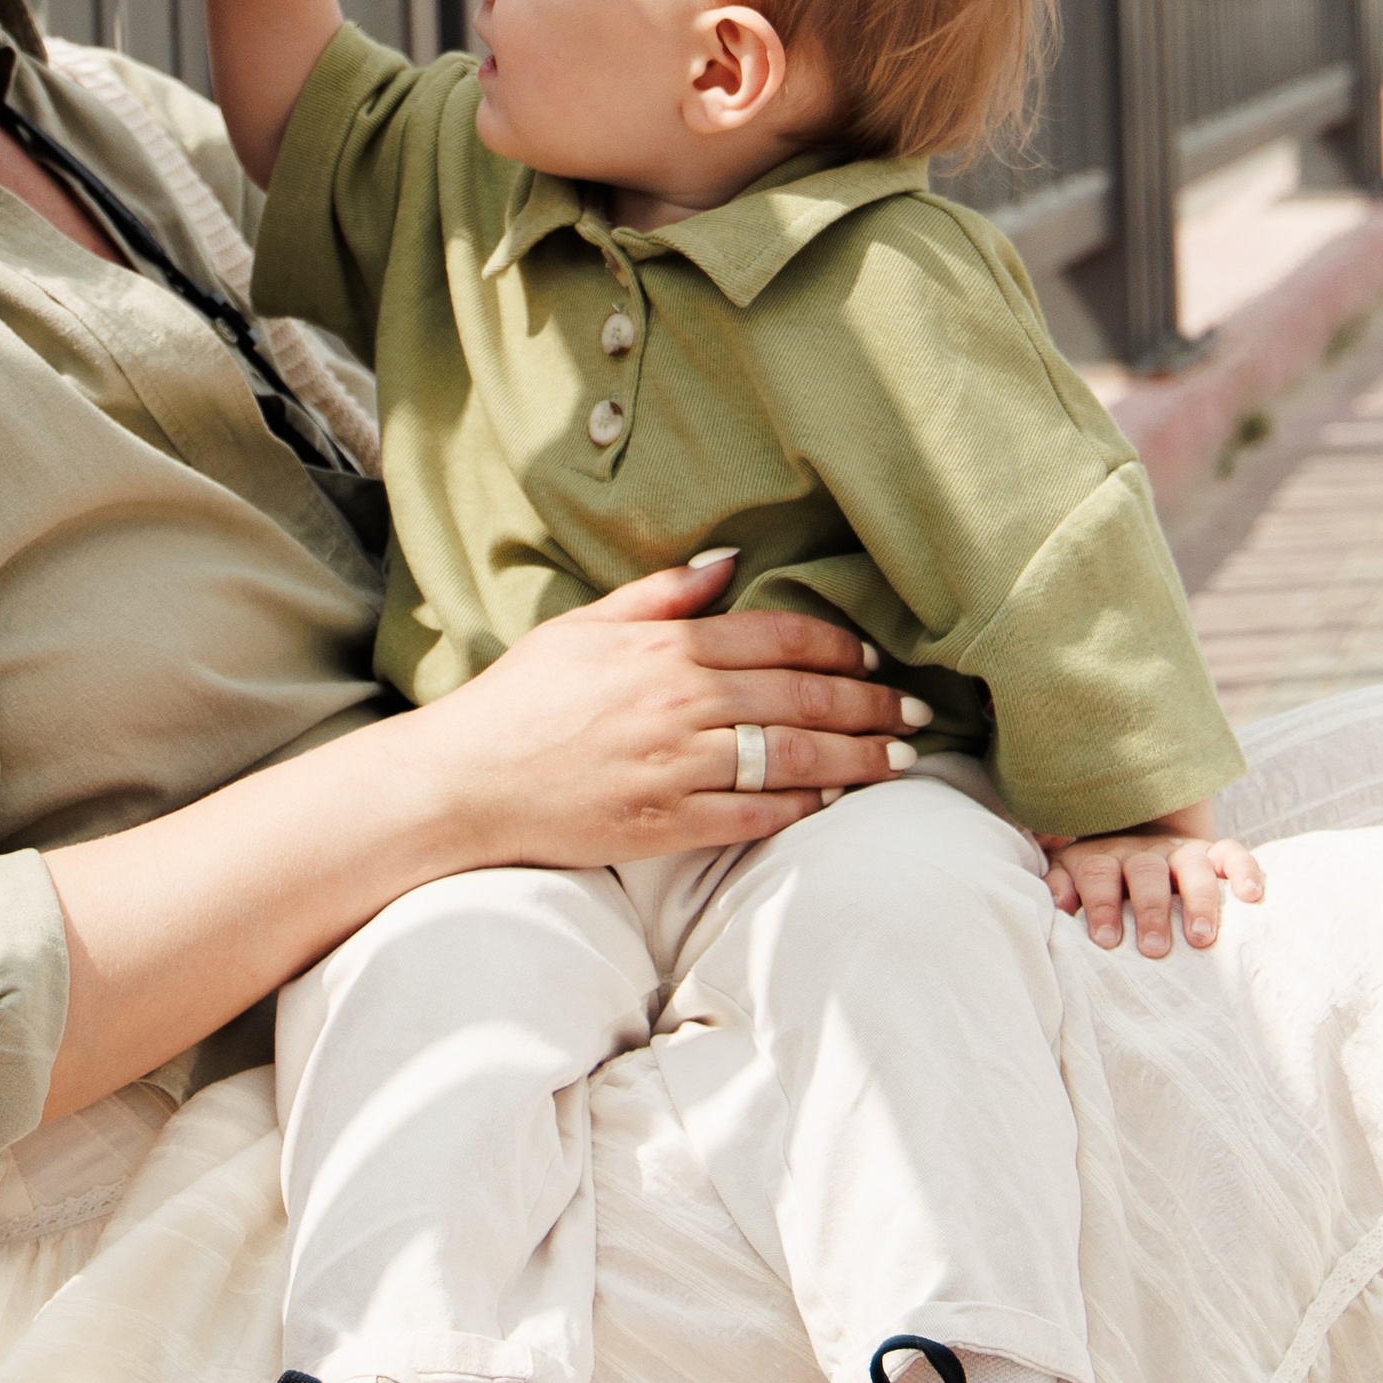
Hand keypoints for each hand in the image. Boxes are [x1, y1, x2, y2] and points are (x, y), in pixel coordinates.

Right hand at [396, 549, 928, 871]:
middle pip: (803, 699)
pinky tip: (832, 802)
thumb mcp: (585, 626)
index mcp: (668, 649)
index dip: (839, 647)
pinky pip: (756, 815)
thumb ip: (662, 594)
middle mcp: (683, 704)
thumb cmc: (521, 698)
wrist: (467, 780)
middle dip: (869, 705)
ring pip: (793, 759)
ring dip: (856, 759)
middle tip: (914, 714)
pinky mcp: (669, 823)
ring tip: (898, 760)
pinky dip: (801, 808)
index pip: (780, 638)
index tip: (872, 659)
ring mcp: (679, 767)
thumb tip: (728, 559)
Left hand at [1041, 803, 1263, 958]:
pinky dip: (1244, 870)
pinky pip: (1232, 853)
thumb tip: (1056, 907)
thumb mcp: (1072, 877)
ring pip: (1192, 866)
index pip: (1098, 874)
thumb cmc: (1103, 879)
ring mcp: (1180, 850)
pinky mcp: (1213, 852)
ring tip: (1200, 939)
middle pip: (1146, 872)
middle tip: (1154, 950)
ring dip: (1197, 901)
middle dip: (1150, 911)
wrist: (1138, 836)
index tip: (1107, 940)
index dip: (1102, 905)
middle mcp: (1142, 851)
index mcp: (1103, 858)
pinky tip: (1251, 896)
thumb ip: (1060, 889)